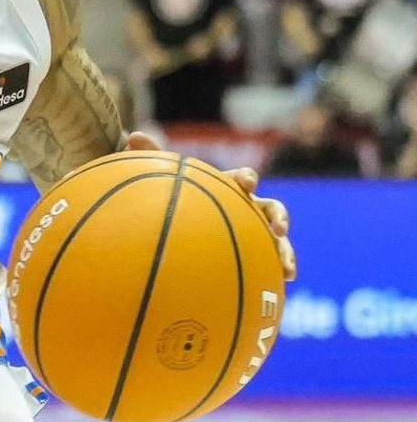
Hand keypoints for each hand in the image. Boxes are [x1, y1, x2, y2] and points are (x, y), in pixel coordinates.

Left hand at [125, 130, 295, 280]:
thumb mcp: (167, 177)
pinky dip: (276, 272)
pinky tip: (279, 286)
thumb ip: (154, 156)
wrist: (187, 217)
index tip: (245, 183)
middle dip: (279, 217)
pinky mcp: (255, 253)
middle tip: (279, 228)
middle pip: (271, 208)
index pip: (243, 178)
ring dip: (285, 251)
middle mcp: (249, 207)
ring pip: (278, 240)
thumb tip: (134, 135)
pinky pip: (268, 263)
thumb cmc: (179, 195)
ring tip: (288, 270)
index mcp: (231, 187)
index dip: (246, 179)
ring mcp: (255, 231)